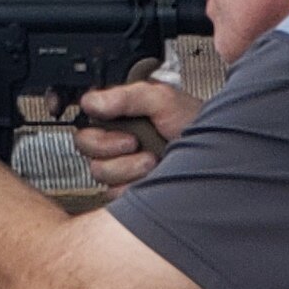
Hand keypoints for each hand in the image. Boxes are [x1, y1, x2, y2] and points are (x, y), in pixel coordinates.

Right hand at [67, 75, 192, 189]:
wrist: (218, 165)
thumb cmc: (198, 128)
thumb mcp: (164, 99)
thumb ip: (127, 96)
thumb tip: (92, 100)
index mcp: (121, 111)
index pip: (84, 110)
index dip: (71, 107)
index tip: (71, 109)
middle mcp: (118, 137)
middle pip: (84, 142)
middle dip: (108, 143)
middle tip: (133, 141)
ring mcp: (122, 165)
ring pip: (97, 170)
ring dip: (126, 167)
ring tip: (152, 160)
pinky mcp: (128, 191)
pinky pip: (112, 192)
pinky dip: (132, 186)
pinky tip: (151, 179)